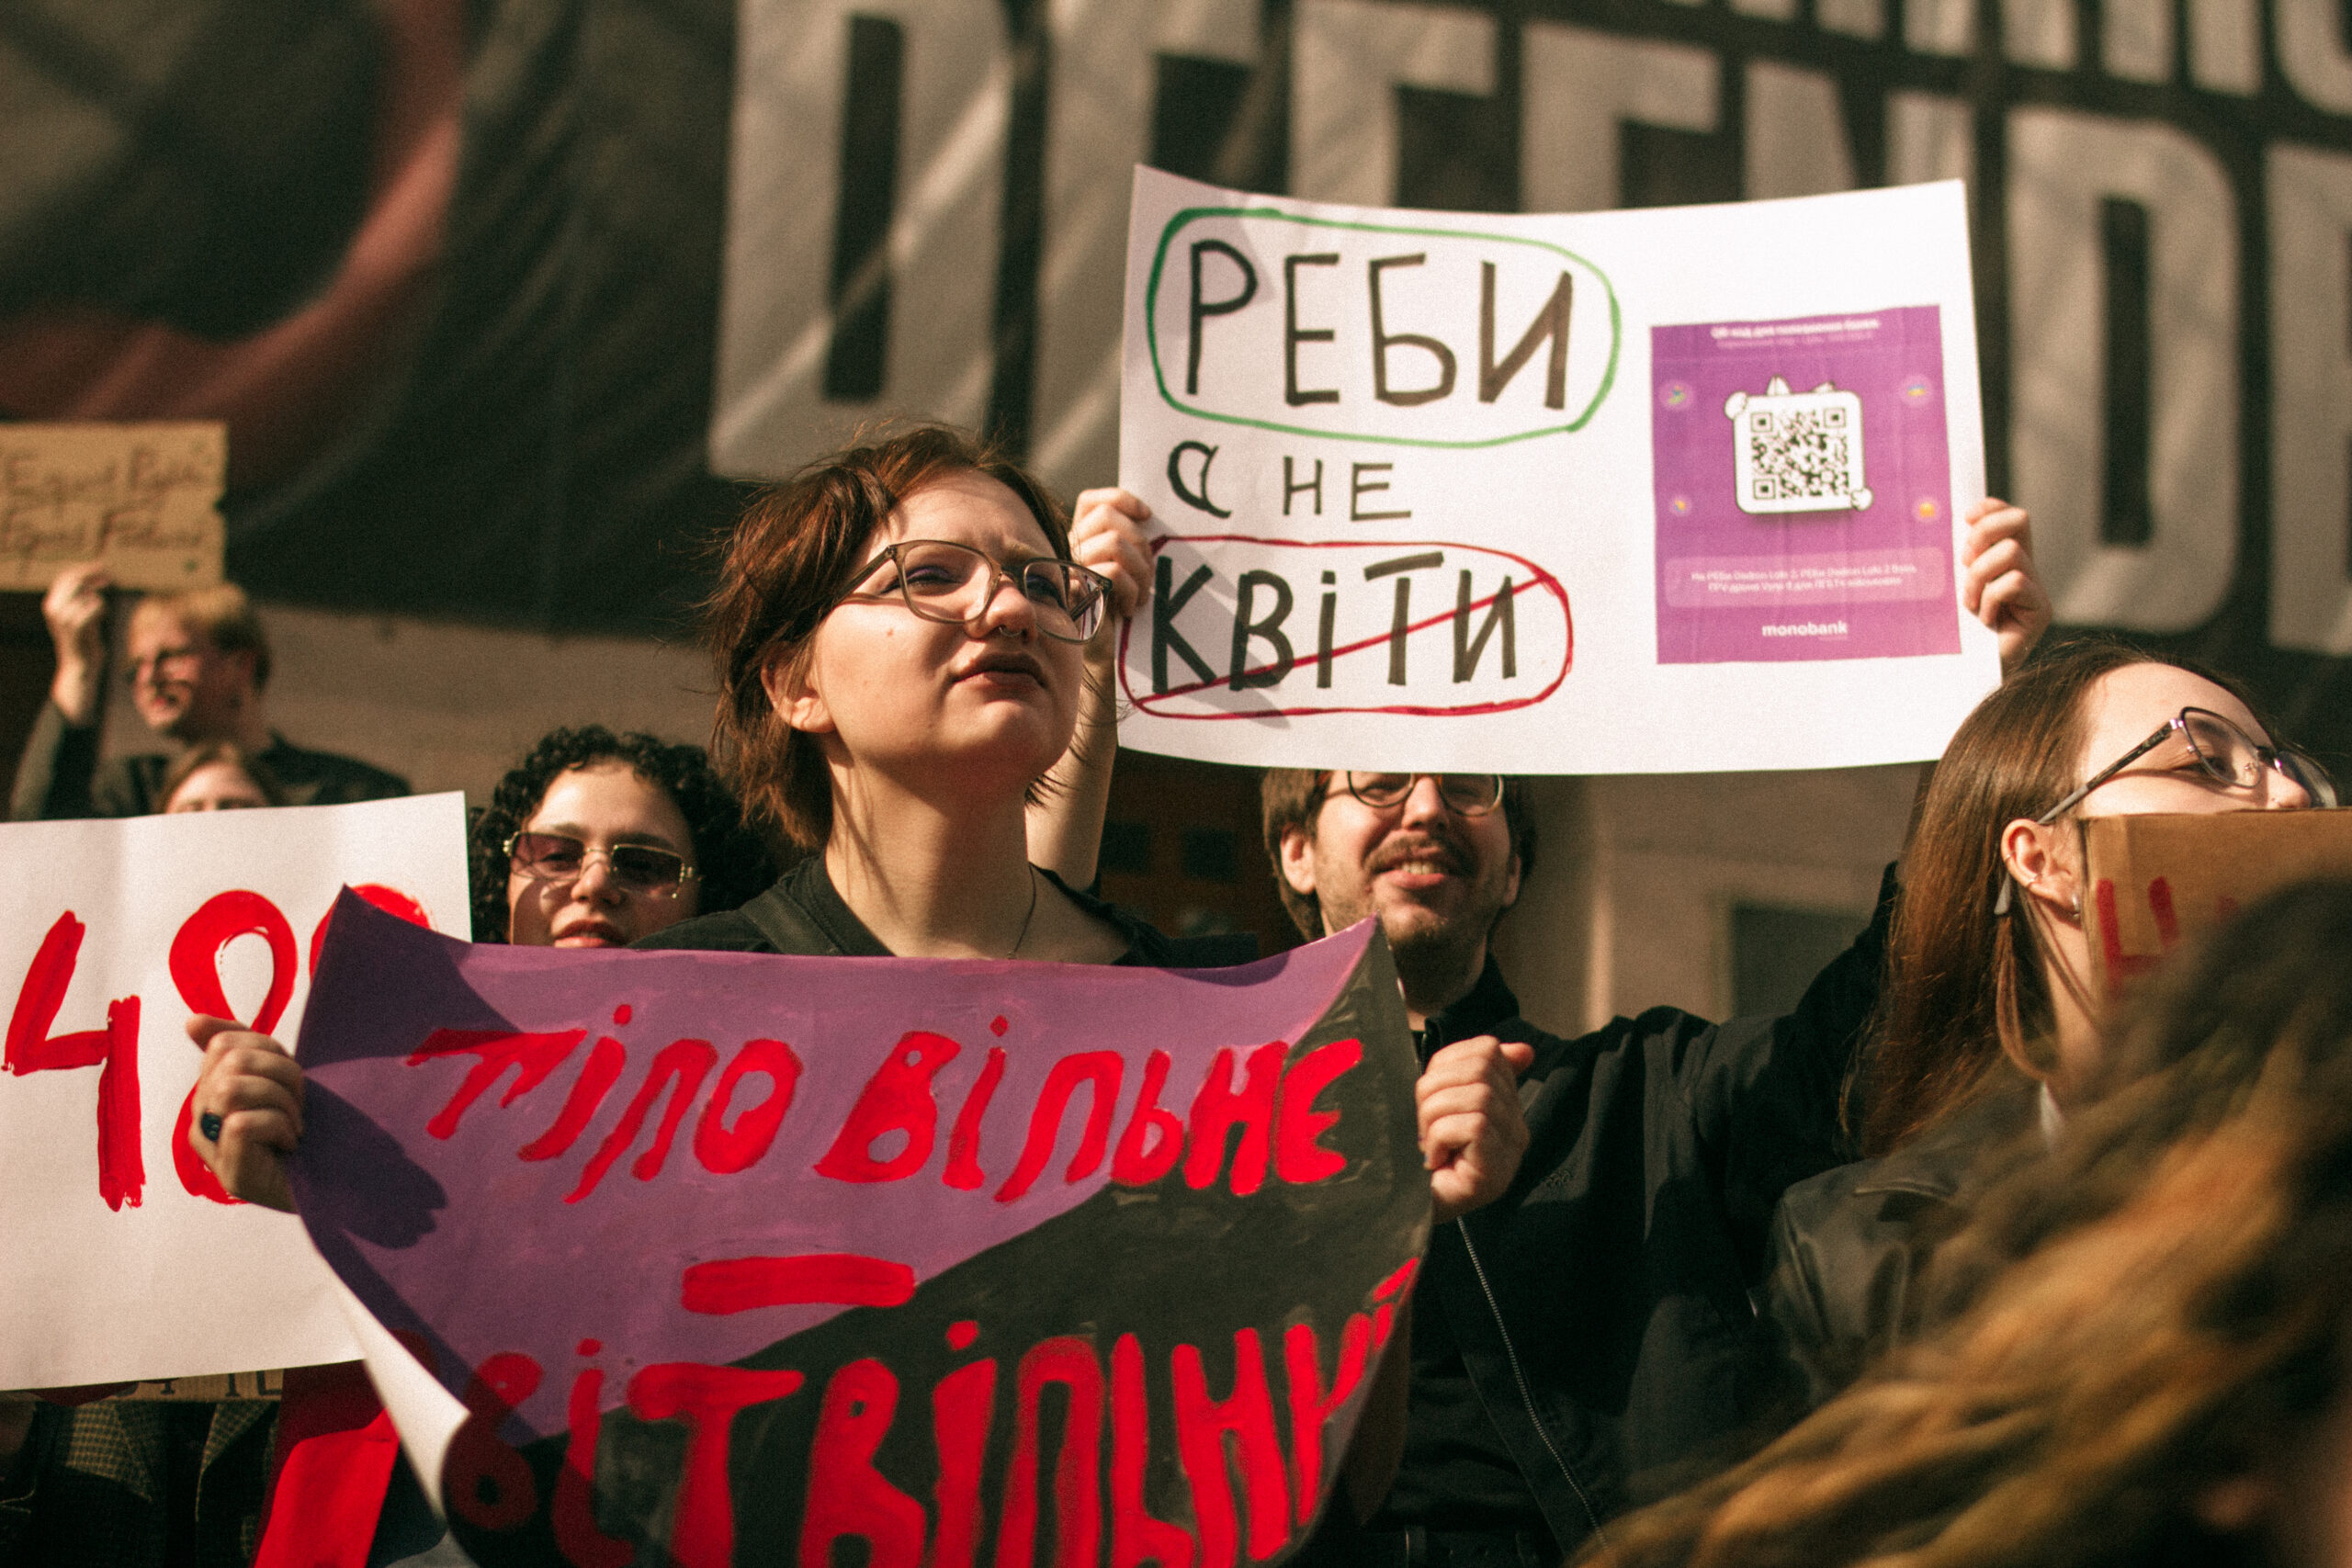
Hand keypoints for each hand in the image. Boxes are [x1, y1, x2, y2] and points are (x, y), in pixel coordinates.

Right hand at [41, 563, 109, 724]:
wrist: (80, 667)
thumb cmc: (84, 642)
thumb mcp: (80, 616)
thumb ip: (82, 599)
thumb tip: (94, 580)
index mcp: (51, 604)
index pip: (65, 577)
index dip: (85, 570)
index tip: (102, 567)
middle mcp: (53, 609)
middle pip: (75, 581)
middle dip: (94, 575)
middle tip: (112, 578)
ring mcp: (62, 618)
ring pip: (87, 594)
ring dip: (99, 601)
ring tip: (99, 615)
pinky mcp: (76, 627)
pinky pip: (94, 606)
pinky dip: (101, 609)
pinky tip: (101, 618)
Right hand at [186, 1015, 304, 1212]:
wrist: (342, 1177)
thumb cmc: (311, 1126)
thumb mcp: (280, 1077)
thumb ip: (241, 1047)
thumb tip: (192, 1021)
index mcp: (209, 1093)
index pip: (224, 1044)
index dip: (269, 1050)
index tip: (292, 1078)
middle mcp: (201, 1121)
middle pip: (231, 1063)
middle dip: (282, 1074)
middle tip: (300, 1103)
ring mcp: (212, 1150)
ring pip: (231, 1089)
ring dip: (281, 1101)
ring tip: (295, 1123)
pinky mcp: (231, 1175)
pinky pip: (242, 1123)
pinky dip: (278, 1127)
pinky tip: (290, 1143)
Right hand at [1069, 488, 1153, 627]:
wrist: (1098, 658)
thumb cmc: (1114, 616)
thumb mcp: (1124, 573)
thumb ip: (1127, 545)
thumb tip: (1147, 521)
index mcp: (1079, 541)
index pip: (1091, 501)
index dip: (1121, 499)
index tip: (1148, 516)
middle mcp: (1068, 551)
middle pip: (1107, 516)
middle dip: (1139, 541)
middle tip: (1148, 573)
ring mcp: (1071, 570)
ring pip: (1115, 542)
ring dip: (1141, 569)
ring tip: (1142, 595)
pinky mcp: (1078, 592)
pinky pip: (1114, 572)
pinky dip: (1132, 590)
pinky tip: (1130, 608)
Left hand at [1417, 1034, 1535, 1222]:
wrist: (1400, 1204)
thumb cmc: (1415, 1153)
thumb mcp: (1438, 1101)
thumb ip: (1468, 1070)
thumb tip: (1523, 1051)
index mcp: (1505, 1104)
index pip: (1487, 1052)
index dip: (1446, 1064)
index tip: (1430, 1096)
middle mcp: (1516, 1127)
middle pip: (1481, 1069)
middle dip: (1435, 1090)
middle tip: (1422, 1124)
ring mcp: (1510, 1151)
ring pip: (1478, 1097)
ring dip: (1434, 1116)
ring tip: (1428, 1142)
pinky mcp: (1497, 1171)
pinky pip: (1474, 1126)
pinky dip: (1441, 1137)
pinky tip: (1435, 1158)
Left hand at [1960, 498, 2049, 677]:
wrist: (1965, 674)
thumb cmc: (1952, 633)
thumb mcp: (1948, 586)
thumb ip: (1955, 561)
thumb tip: (1947, 527)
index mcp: (2003, 561)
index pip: (2009, 517)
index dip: (1991, 508)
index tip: (1966, 516)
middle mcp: (2025, 570)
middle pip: (2020, 520)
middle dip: (1985, 532)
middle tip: (1964, 561)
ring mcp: (2036, 590)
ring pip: (2011, 553)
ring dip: (1980, 576)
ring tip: (1970, 604)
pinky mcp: (2041, 611)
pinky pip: (2014, 583)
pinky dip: (1991, 599)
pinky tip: (1985, 621)